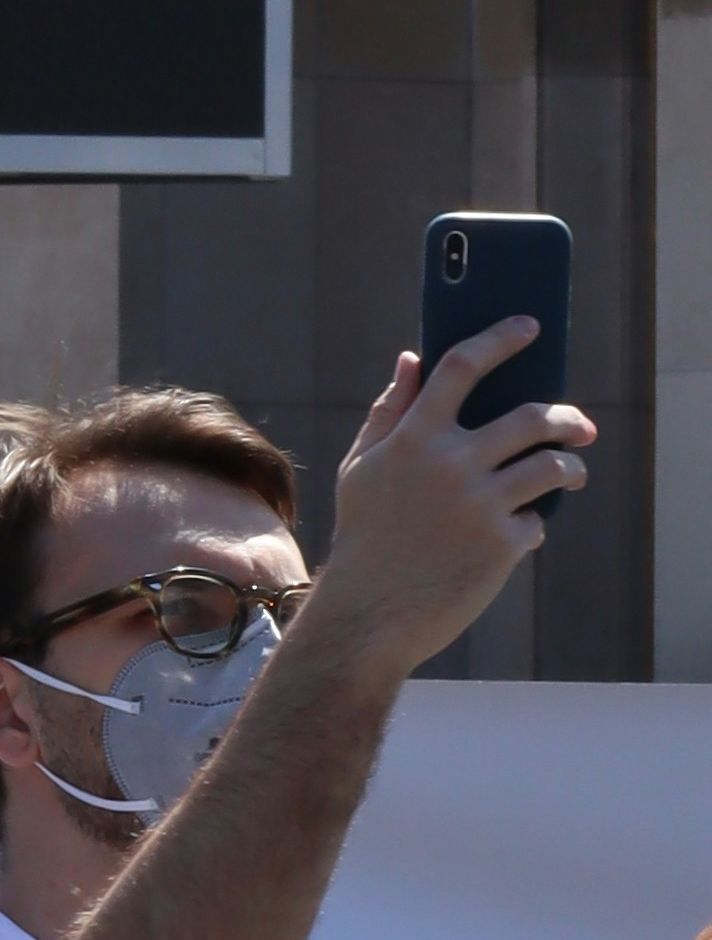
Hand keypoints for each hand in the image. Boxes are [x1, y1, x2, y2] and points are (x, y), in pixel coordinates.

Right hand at [312, 328, 592, 682]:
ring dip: (569, 465)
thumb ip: (389, 411)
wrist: (371, 613)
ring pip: (552, 465)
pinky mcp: (502, 544)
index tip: (527, 327)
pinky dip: (530, 524)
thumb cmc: (365, 535)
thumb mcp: (363, 468)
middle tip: (576, 423)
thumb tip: (411, 358)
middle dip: (565, 416)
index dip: (498, 339)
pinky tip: (517, 534)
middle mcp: (450, 464)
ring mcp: (480, 504)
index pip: (461, 367)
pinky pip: (536, 520)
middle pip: (530, 417)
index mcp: (413, 437)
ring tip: (570, 471)